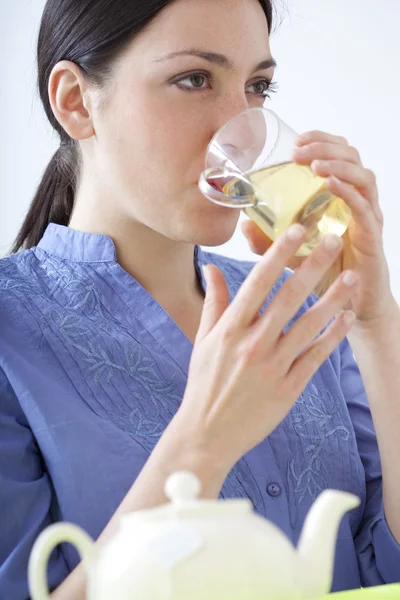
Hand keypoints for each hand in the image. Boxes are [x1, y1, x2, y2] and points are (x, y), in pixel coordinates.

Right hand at [177, 226, 357, 471]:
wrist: (207, 434)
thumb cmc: (204, 385)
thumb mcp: (203, 341)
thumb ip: (213, 302)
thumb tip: (211, 267)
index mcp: (230, 329)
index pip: (257, 283)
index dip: (278, 254)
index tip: (296, 230)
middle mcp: (252, 344)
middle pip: (288, 297)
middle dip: (312, 266)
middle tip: (333, 240)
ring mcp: (272, 367)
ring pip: (308, 326)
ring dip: (332, 299)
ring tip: (351, 277)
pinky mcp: (288, 388)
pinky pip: (315, 357)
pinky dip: (332, 337)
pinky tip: (345, 319)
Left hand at [242, 131, 393, 326]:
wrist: (348, 308)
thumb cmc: (324, 275)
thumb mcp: (290, 253)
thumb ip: (269, 240)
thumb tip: (243, 223)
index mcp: (339, 198)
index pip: (338, 156)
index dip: (321, 141)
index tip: (297, 140)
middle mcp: (356, 202)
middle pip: (352, 158)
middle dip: (326, 147)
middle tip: (299, 150)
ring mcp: (367, 218)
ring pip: (363, 177)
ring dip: (338, 165)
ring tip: (314, 165)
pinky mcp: (372, 237)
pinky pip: (365, 207)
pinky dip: (348, 192)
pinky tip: (329, 185)